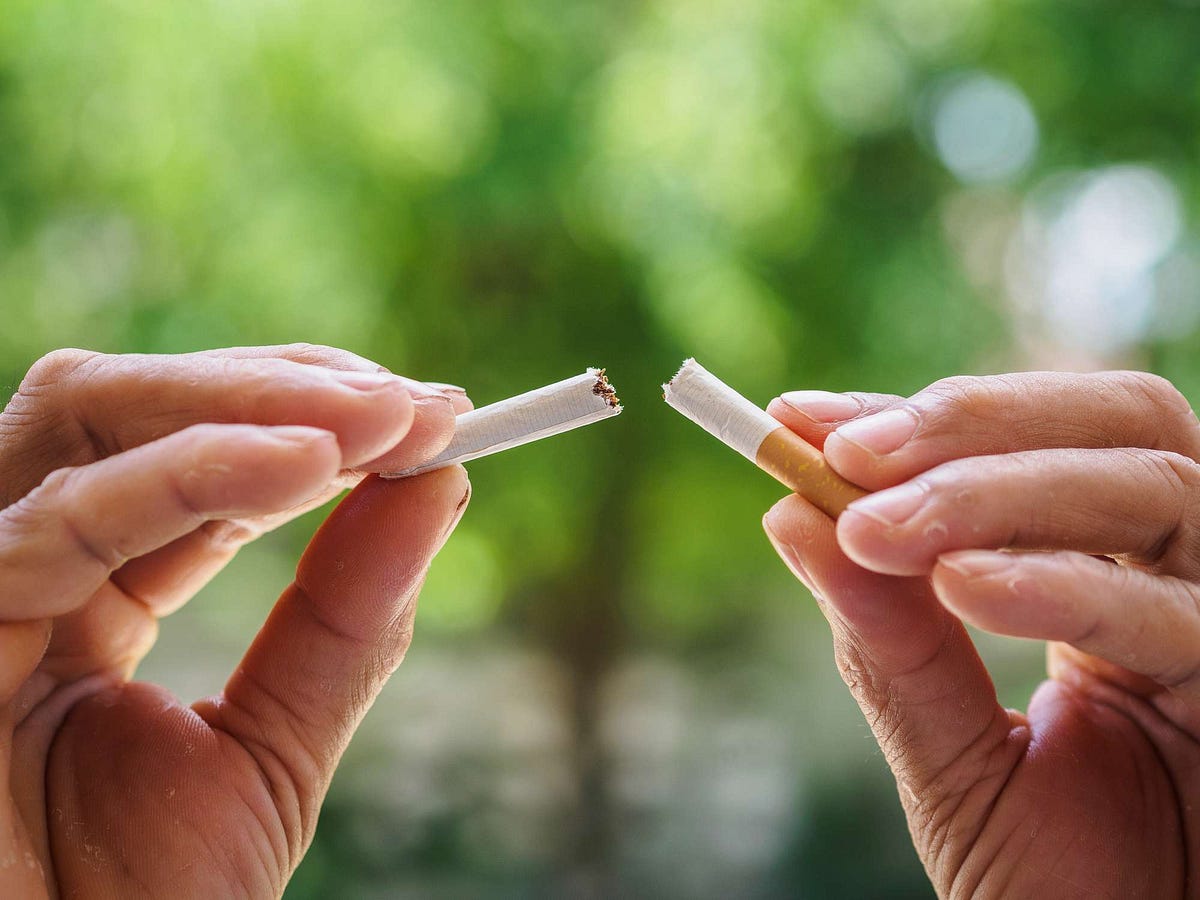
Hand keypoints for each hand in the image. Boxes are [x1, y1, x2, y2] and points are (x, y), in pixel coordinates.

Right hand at [0, 345, 471, 897]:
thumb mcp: (271, 752)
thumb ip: (345, 623)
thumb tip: (439, 486)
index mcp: (87, 596)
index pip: (200, 460)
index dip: (312, 424)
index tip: (433, 417)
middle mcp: (24, 569)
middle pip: (138, 410)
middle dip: (287, 388)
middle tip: (420, 405)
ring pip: (90, 420)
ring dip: (253, 401)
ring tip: (384, 418)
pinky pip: (56, 519)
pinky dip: (189, 473)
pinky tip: (306, 462)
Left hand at [763, 372, 1199, 897]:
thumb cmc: (1061, 880)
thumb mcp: (953, 755)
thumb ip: (889, 641)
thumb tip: (791, 516)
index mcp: (1112, 574)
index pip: (1028, 444)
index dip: (918, 418)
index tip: (801, 418)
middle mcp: (1184, 576)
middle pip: (1117, 422)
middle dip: (970, 427)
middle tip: (844, 457)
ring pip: (1150, 488)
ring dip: (995, 491)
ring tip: (877, 528)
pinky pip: (1178, 613)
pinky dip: (1062, 584)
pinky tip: (964, 583)